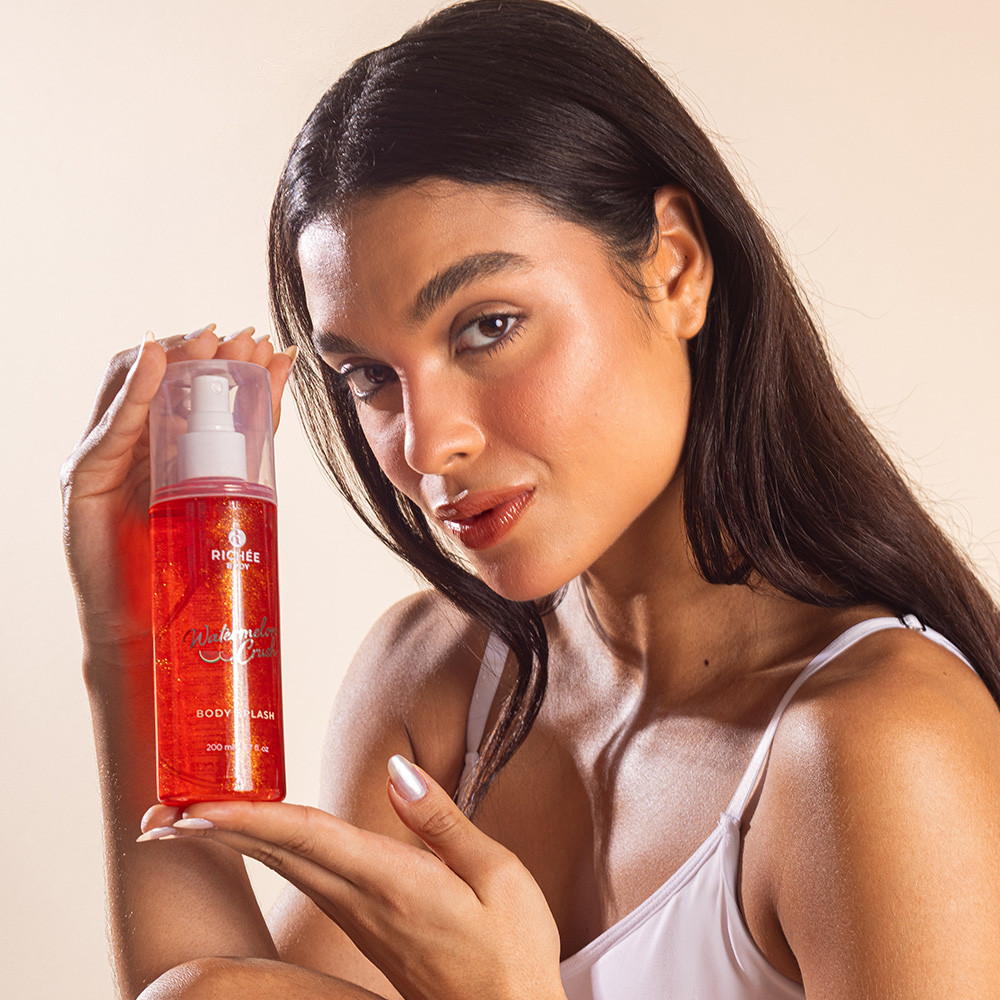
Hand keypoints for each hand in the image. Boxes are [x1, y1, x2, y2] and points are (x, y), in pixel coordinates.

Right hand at [61, 326, 294, 657]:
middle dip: (201, 352)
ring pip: (129, 389)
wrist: (157, 633)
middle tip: (243, 338)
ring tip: (211, 341)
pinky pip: (109, 429)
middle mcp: (125, 445)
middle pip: (157, 378)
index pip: (185, 386)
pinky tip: (156, 361)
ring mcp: (99, 460)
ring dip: (172, 359)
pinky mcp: (81, 483)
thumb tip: (277, 385)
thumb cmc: (192, 568)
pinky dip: (133, 391)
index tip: (262, 346)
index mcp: (160, 446)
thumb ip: (248, 442)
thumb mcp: (230, 491)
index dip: (220, 360)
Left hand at [139, 758, 567, 999]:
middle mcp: (362, 901)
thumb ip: (441, 819)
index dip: (248, 817)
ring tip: (186, 821)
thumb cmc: (510, 951)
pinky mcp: (365, 925)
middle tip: (156, 815)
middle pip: (275, 855)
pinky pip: (302, 878)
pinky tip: (256, 839)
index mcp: (393, 883)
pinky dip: (267, 852)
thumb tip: (398, 769)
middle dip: (213, 831)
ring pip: (282, 868)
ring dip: (231, 840)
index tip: (195, 805)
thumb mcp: (497, 876)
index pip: (307, 838)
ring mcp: (358, 917)